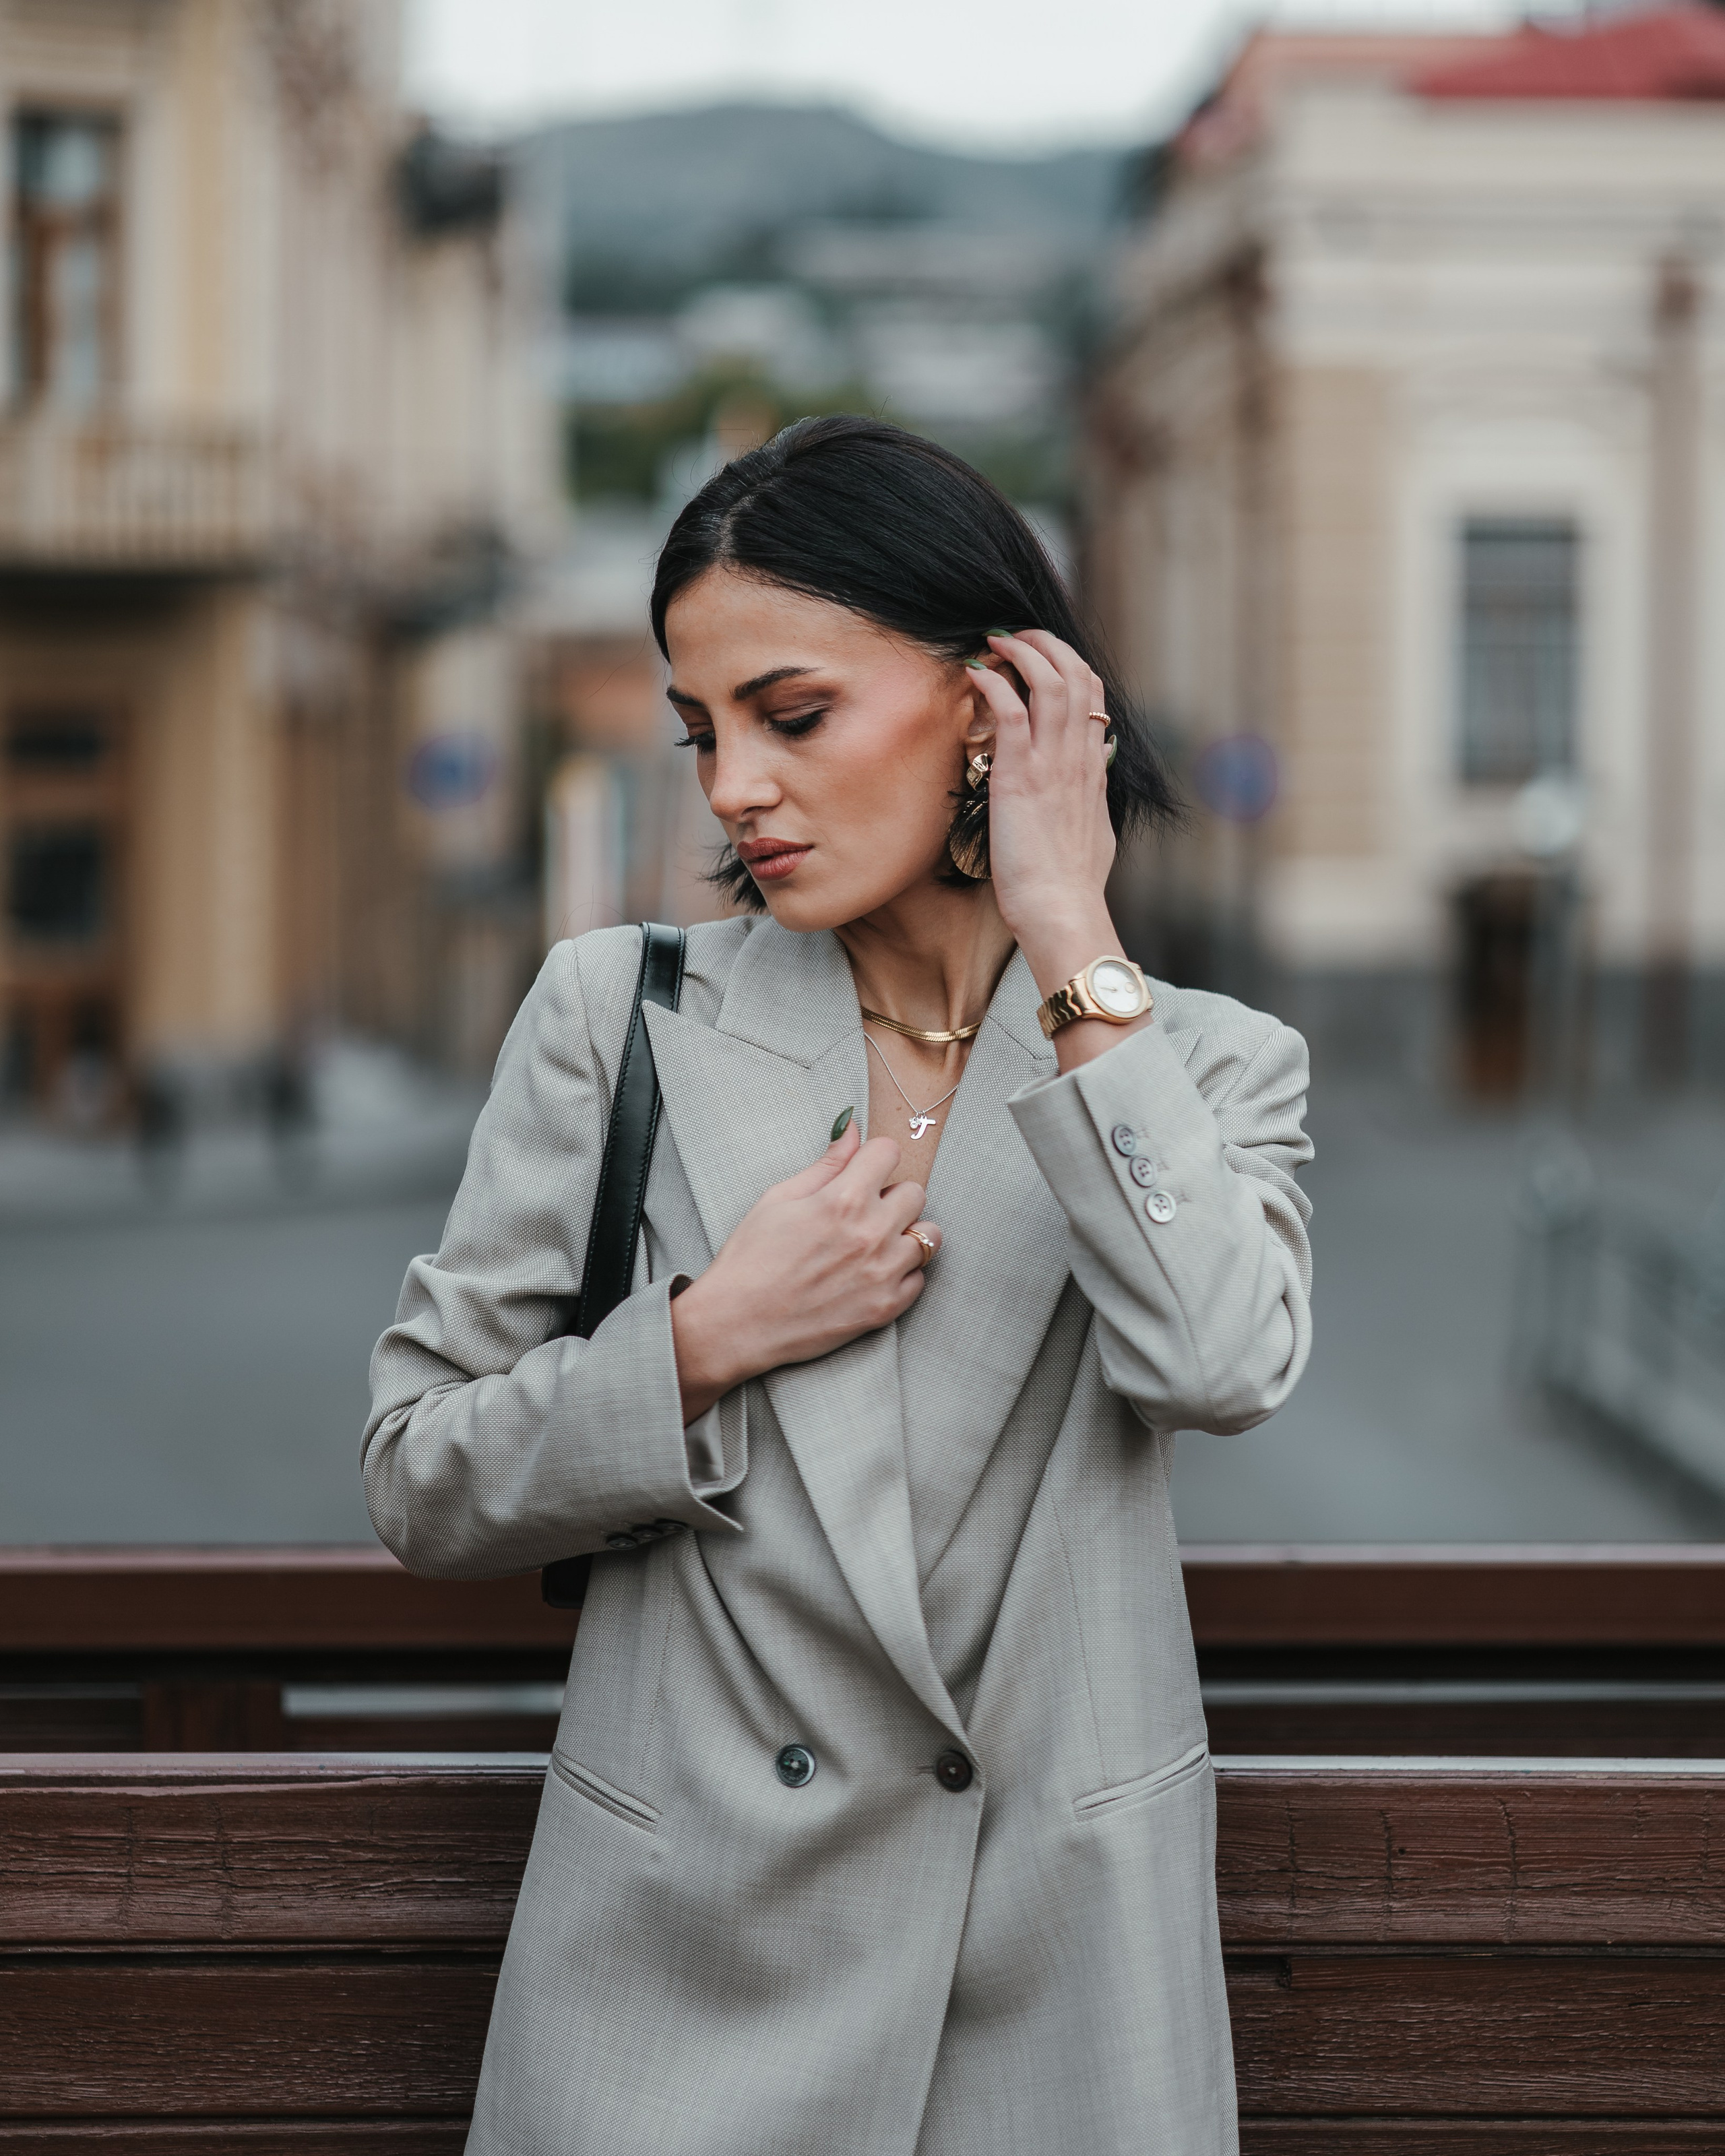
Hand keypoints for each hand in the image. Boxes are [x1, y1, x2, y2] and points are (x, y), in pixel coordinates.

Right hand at [669, 1118, 940, 1424]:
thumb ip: (825, 1165)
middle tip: (867, 1210)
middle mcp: (871, 1233)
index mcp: (843, 1199)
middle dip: (893, 1194)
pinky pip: (919, 1278)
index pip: (889, 1152)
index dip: (874, 1158)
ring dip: (906, 1233)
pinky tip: (874, 1274)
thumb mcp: (779, 1199)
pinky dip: (903, 1274)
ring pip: (929, 1236)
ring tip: (876, 1243)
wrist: (736, 1324)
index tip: (864, 1170)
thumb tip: (852, 1129)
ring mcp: (882, 1274)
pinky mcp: (885, 1308)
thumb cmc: (750, 1259)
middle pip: (915, 1192)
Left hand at [967, 630, 1116, 960]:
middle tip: (1017, 635)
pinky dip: (994, 683)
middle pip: (1077, 674)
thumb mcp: (1092, 832)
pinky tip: (976, 673)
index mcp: (1092, 769)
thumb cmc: (1070, 884)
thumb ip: (1091, 801)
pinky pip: (1011, 712)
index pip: (1093, 695)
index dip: (1069, 663)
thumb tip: (1090, 788)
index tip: (1043, 655)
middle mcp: (1077, 757)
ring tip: (996, 641)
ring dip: (1022, 651)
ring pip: (1050, 681)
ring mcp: (1052, 764)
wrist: (1062, 910)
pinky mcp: (1021, 777)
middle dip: (1047, 643)